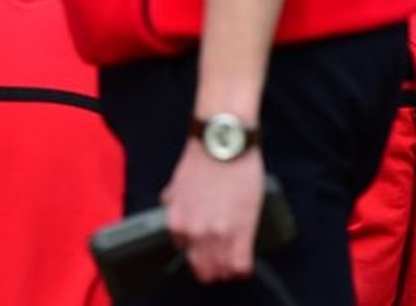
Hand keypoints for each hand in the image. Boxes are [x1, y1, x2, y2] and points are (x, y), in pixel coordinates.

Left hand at [162, 139, 264, 282]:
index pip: (184, 252)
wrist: (222, 145)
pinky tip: (243, 261)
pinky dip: (242, 268)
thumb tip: (172, 204)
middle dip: (211, 268)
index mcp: (176, 221)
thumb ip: (173, 200)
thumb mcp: (178, 182)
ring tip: (232, 260)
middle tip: (219, 261)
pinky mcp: (242, 232)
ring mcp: (218, 235)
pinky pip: (241, 265)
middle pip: (202, 269)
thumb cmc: (203, 159)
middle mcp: (194, 233)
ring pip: (222, 270)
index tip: (205, 248)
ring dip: (227, 269)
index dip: (197, 250)